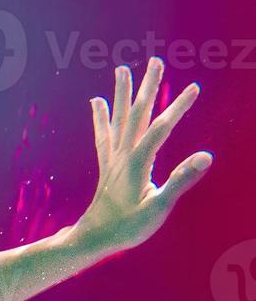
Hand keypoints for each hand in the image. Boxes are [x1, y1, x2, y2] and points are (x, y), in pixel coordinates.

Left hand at [72, 57, 211, 254]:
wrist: (93, 239)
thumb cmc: (127, 228)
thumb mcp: (159, 208)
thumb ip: (181, 181)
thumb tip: (206, 156)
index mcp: (137, 163)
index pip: (160, 128)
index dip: (178, 108)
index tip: (195, 87)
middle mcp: (123, 155)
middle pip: (136, 114)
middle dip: (147, 87)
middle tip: (154, 61)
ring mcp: (113, 159)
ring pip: (119, 119)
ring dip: (122, 94)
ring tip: (122, 69)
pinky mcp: (107, 166)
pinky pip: (103, 135)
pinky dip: (101, 117)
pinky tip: (97, 101)